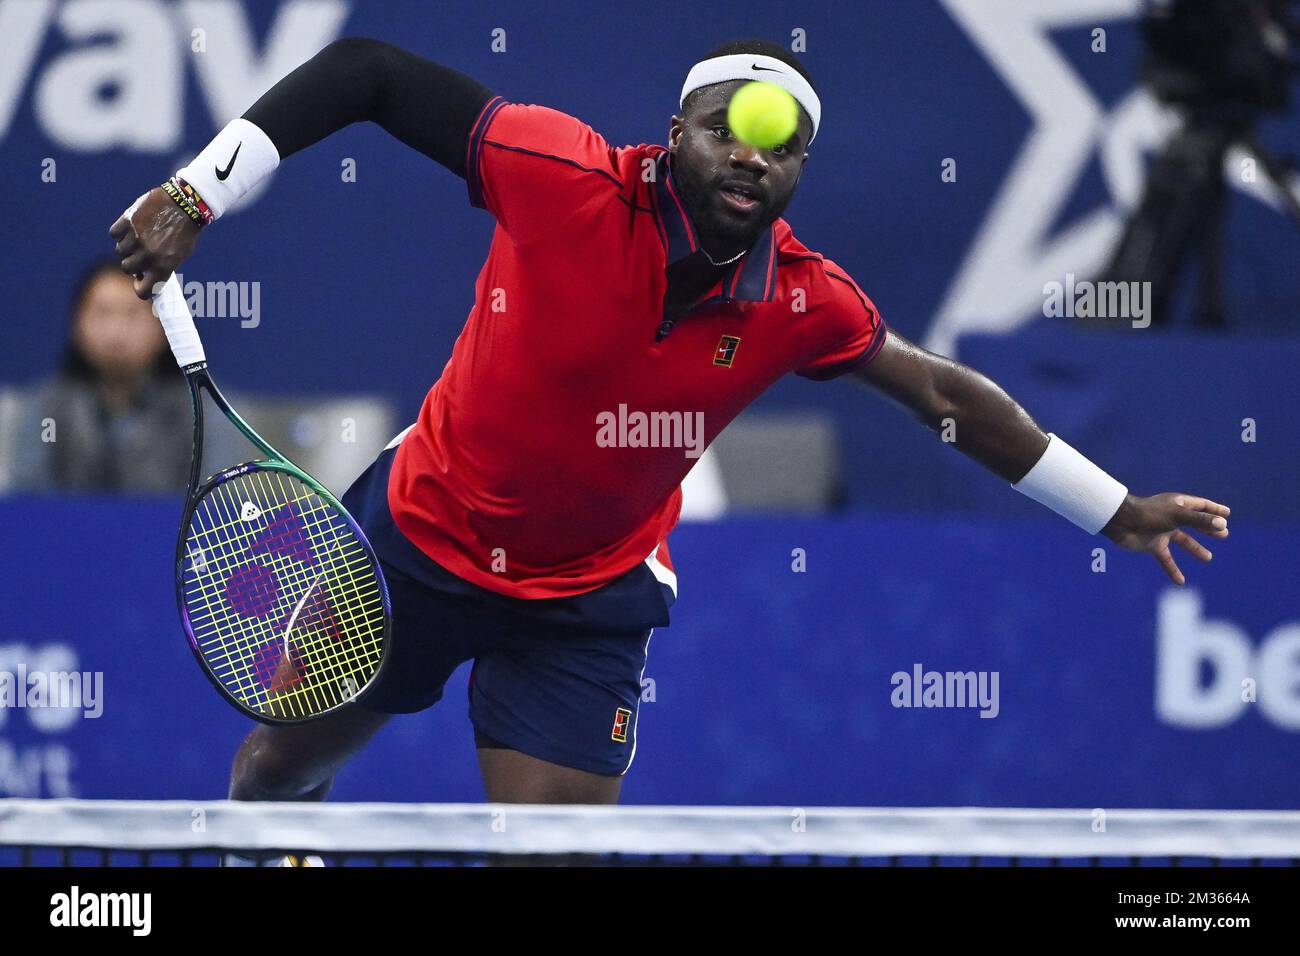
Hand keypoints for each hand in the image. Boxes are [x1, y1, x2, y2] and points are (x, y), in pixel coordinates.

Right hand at [108, 187, 202, 298]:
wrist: (186, 203)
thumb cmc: (185, 230)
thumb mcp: (180, 254)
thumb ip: (161, 266)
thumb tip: (142, 275)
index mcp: (163, 267)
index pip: (143, 290)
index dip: (139, 287)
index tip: (139, 280)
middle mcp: (148, 255)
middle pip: (126, 268)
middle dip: (132, 262)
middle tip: (139, 253)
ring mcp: (135, 239)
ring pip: (119, 250)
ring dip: (127, 245)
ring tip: (140, 235)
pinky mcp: (126, 222)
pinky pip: (114, 234)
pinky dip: (120, 231)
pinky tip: (132, 226)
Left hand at [1102, 493, 1229, 584]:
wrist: (1121, 523)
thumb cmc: (1149, 514)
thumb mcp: (1177, 516)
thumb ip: (1199, 520)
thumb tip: (1222, 525)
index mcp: (1178, 504)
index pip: (1201, 506)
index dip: (1214, 510)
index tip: (1227, 514)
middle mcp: (1171, 517)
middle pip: (1194, 523)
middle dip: (1208, 528)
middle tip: (1224, 535)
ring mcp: (1162, 531)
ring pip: (1182, 541)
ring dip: (1195, 549)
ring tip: (1208, 558)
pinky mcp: (1153, 545)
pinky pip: (1166, 559)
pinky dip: (1173, 570)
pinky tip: (1180, 582)